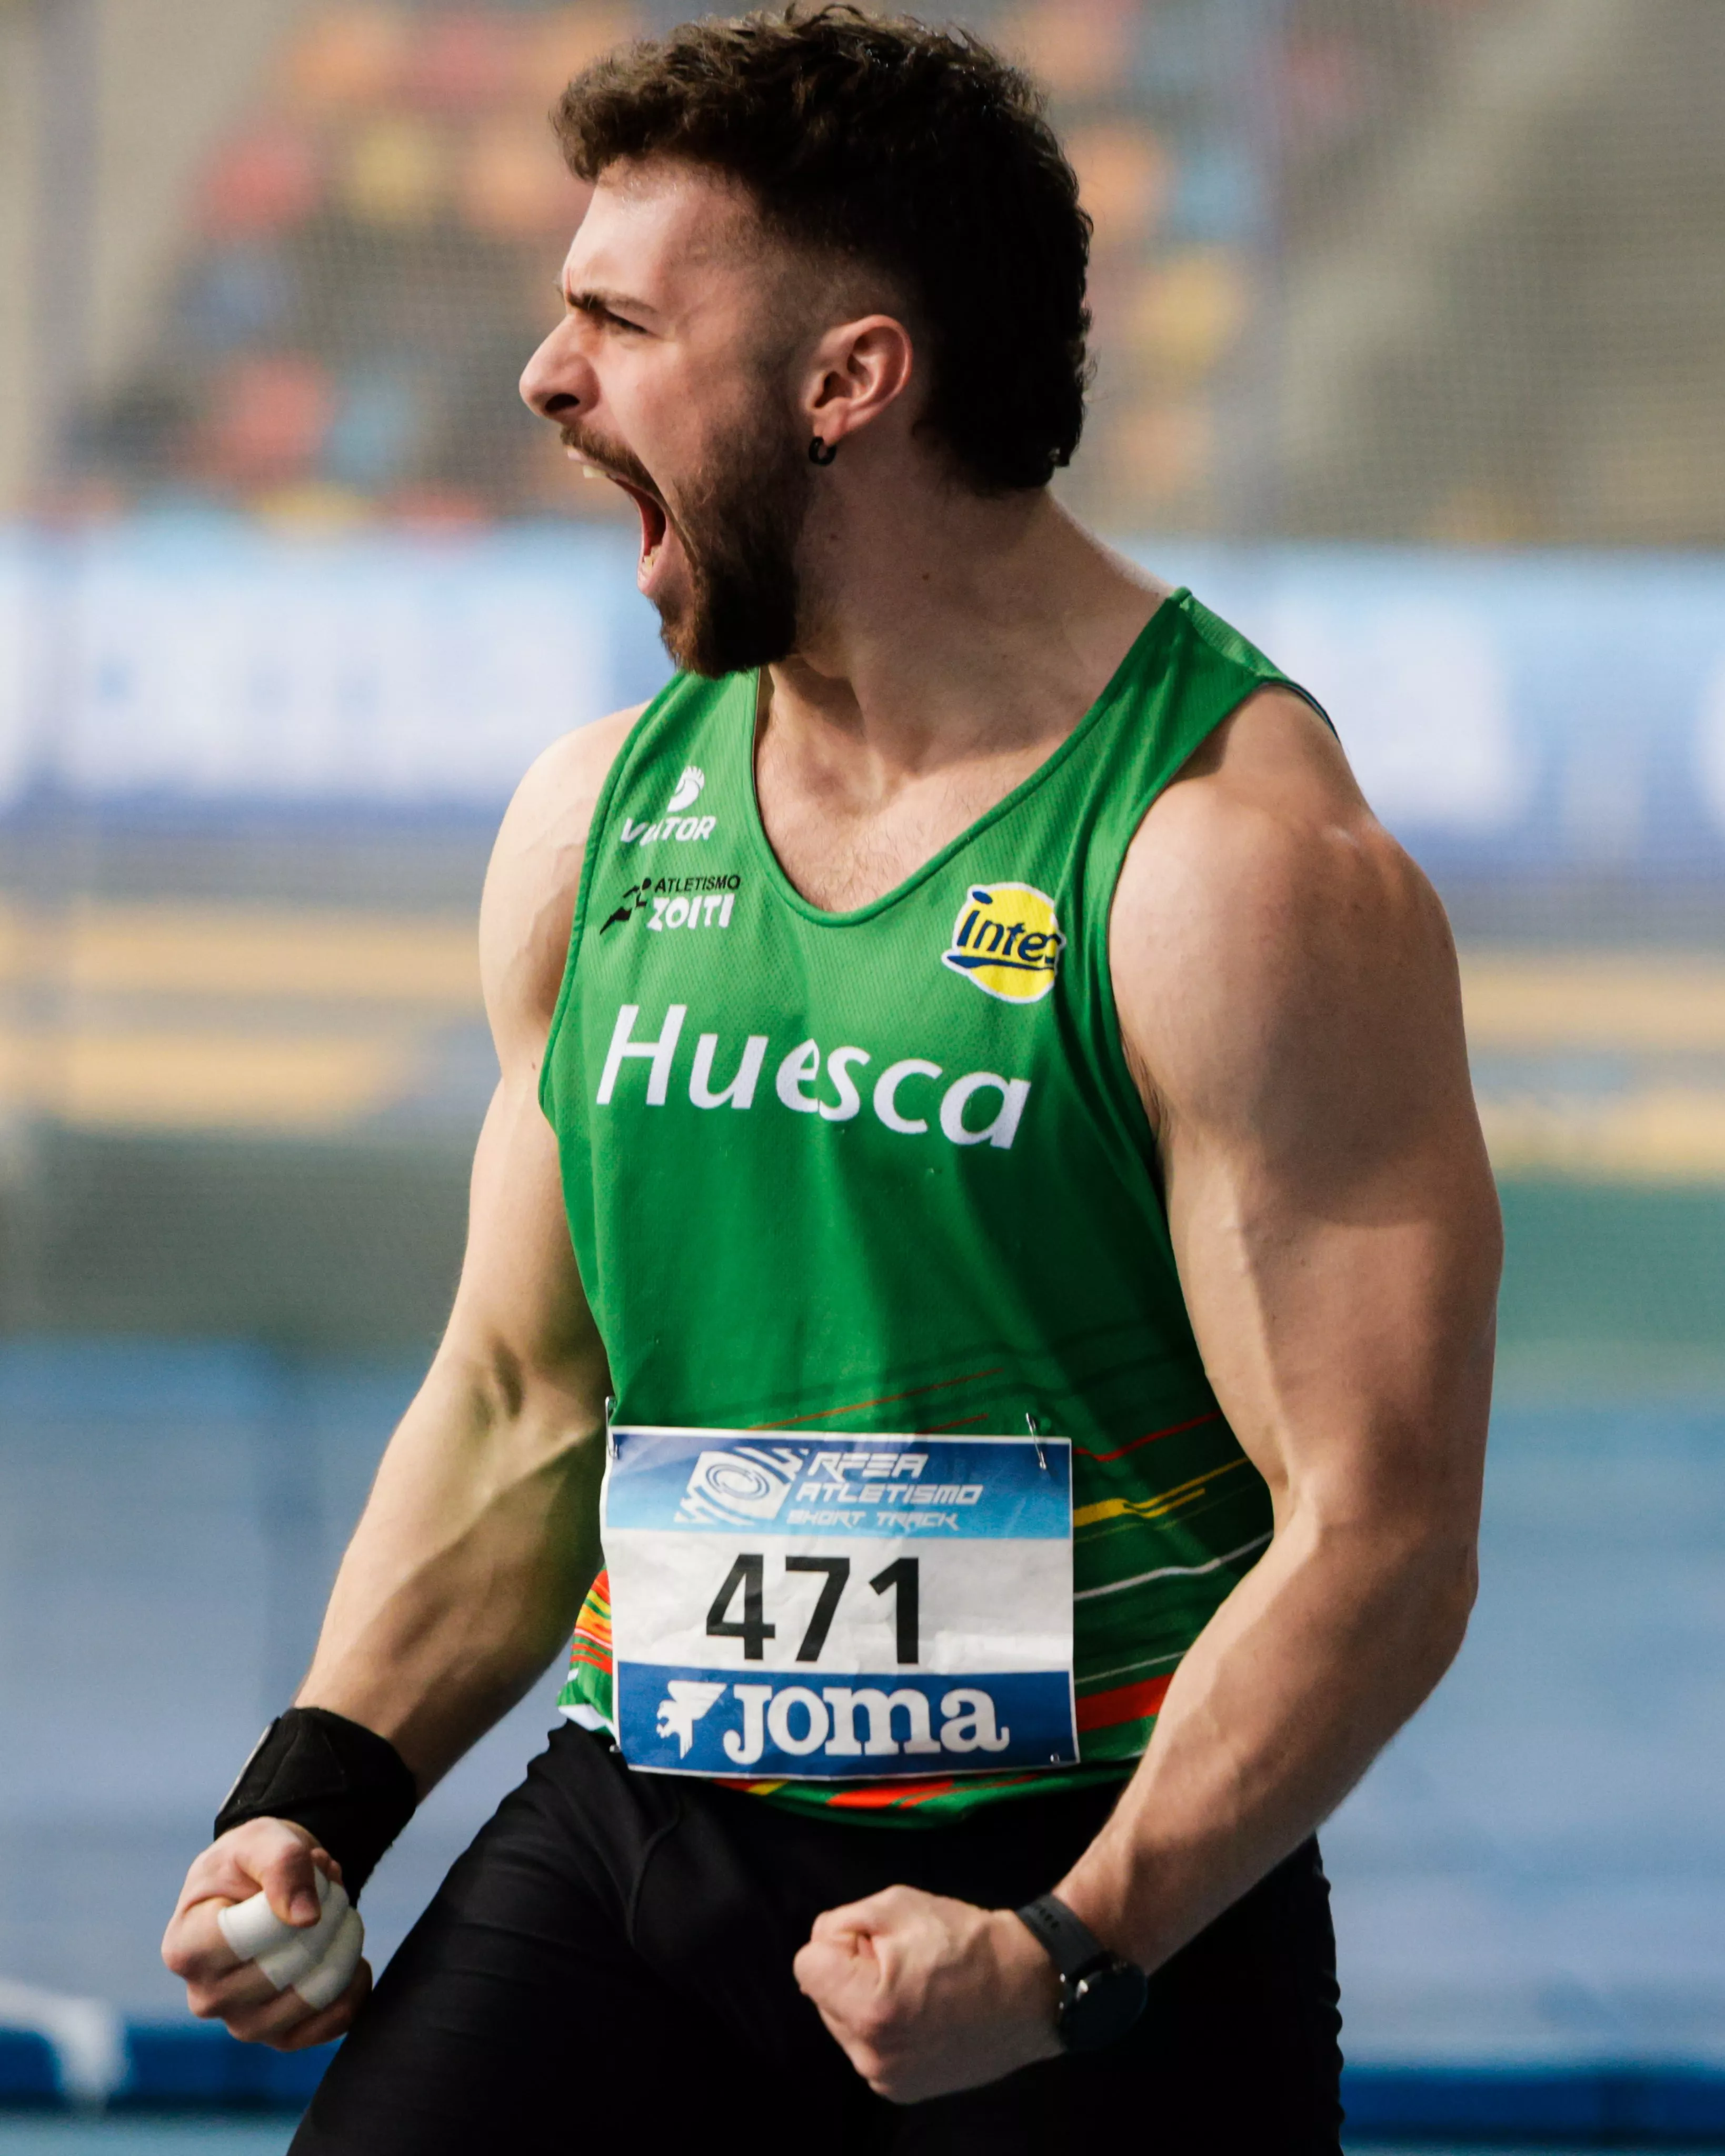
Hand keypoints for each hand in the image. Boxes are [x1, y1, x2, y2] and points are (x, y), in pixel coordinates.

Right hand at [161, 1819, 370, 2050]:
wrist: (258, 1888)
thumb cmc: (249, 1863)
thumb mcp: (260, 1840)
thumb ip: (282, 1866)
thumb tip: (305, 1919)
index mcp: (186, 1948)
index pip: (252, 1937)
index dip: (295, 1897)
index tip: (308, 1867)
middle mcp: (206, 1997)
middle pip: (289, 1966)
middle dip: (329, 1916)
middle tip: (329, 1887)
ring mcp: (242, 2024)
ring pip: (314, 1996)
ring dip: (343, 1946)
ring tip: (336, 1914)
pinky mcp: (279, 2037)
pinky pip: (330, 2023)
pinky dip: (353, 1986)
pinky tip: (351, 1956)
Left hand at [793, 1884, 1060, 2103]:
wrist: (1029, 1990)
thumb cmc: (967, 1941)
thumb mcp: (898, 1904)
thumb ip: (842, 1922)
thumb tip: (818, 1948)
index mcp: (869, 2007)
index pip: (807, 1963)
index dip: (841, 1940)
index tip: (880, 1940)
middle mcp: (871, 2054)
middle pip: (822, 1994)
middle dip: (850, 1971)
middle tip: (903, 1961)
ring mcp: (885, 2079)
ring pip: (841, 2021)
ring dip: (863, 1999)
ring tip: (916, 1986)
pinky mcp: (900, 2090)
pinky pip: (865, 2045)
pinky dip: (881, 2026)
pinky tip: (920, 2012)